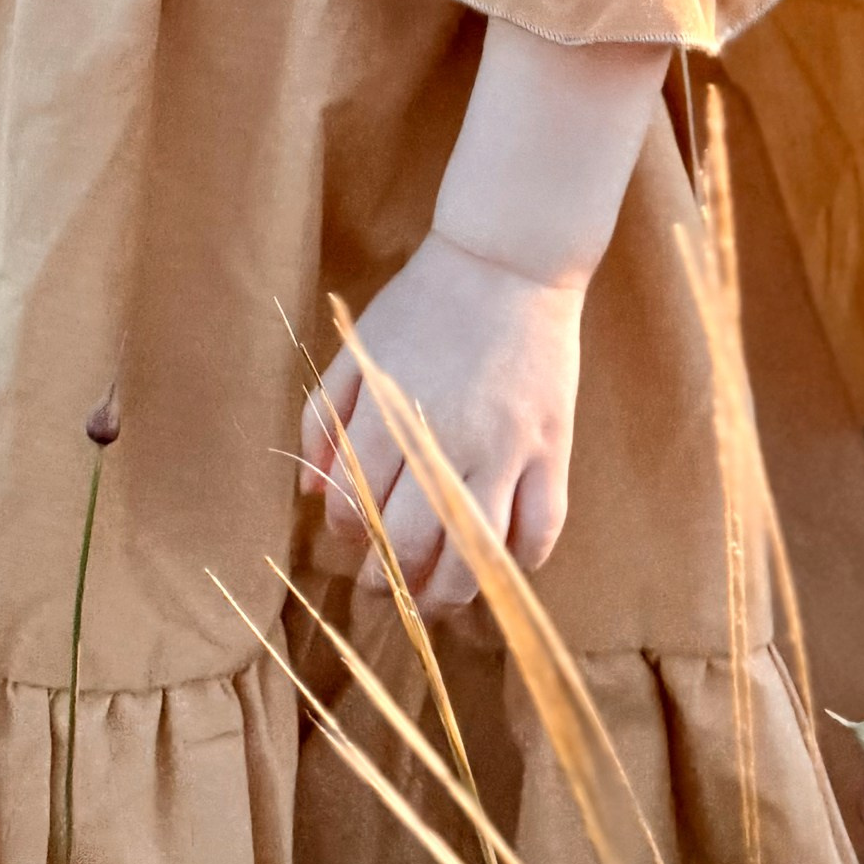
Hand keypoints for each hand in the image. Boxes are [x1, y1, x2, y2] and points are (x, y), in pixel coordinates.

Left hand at [297, 228, 582, 617]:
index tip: (353, 538)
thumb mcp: (360, 350)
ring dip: (451, 593)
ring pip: (477, 552)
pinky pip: (543, 527)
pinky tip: (502, 564)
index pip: (357, 505)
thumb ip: (326, 417)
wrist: (506, 262)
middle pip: (413, 543)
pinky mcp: (552, 447)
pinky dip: (523, 559)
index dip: (348, 532)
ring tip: (437, 601)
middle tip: (387, 590)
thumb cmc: (425, 303)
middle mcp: (446, 439)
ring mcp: (506, 449)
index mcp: (390, 413)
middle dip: (392, 581)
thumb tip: (310, 491)